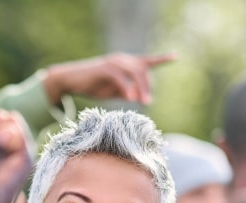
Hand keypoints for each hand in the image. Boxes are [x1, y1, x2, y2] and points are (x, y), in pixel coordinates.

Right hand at [42, 52, 175, 104]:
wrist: (70, 80)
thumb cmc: (93, 86)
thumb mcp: (113, 91)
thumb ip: (127, 92)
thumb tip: (140, 98)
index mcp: (125, 64)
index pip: (146, 61)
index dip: (161, 59)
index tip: (175, 57)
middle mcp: (121, 60)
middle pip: (143, 70)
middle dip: (148, 86)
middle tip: (148, 102)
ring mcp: (113, 63)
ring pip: (134, 72)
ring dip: (141, 88)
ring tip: (143, 102)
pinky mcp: (104, 69)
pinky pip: (120, 78)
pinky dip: (127, 88)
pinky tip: (131, 99)